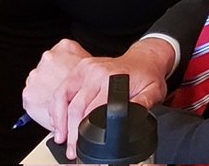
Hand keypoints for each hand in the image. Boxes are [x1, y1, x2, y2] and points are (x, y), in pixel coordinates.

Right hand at [23, 38, 172, 159]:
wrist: (144, 58)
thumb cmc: (147, 75)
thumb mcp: (153, 90)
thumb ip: (143, 104)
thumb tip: (134, 116)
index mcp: (113, 78)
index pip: (92, 109)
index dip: (85, 132)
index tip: (83, 146)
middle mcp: (97, 71)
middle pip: (75, 107)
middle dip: (71, 133)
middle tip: (72, 149)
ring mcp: (86, 68)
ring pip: (62, 97)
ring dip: (58, 120)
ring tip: (60, 138)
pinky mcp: (80, 68)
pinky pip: (61, 89)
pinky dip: (55, 107)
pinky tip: (58, 121)